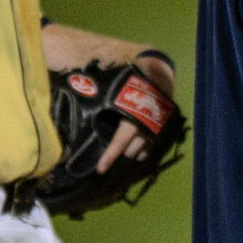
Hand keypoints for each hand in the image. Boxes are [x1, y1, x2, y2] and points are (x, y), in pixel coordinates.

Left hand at [96, 59, 175, 174]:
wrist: (162, 73)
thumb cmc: (137, 78)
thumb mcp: (118, 84)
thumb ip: (102, 92)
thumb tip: (79, 88)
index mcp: (131, 121)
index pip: (118, 144)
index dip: (109, 158)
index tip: (100, 170)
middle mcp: (144, 130)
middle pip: (129, 153)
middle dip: (122, 151)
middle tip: (114, 143)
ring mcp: (155, 133)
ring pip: (140, 153)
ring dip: (132, 150)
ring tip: (127, 140)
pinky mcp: (162, 132)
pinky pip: (150, 148)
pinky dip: (143, 148)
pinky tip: (138, 140)